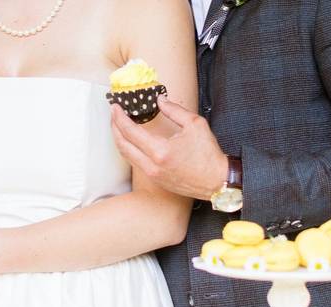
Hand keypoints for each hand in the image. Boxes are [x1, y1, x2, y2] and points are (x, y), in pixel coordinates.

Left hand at [111, 97, 228, 199]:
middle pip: (122, 145)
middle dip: (114, 127)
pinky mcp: (156, 181)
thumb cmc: (208, 154)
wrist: (217, 182)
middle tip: (113, 114)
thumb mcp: (195, 124)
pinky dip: (129, 149)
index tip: (115, 107)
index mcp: (160, 151)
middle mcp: (152, 165)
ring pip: (126, 156)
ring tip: (119, 125)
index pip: (130, 132)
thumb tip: (159, 100)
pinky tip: (131, 141)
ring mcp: (152, 175)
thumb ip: (174, 110)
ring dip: (120, 139)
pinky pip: (135, 163)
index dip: (119, 117)